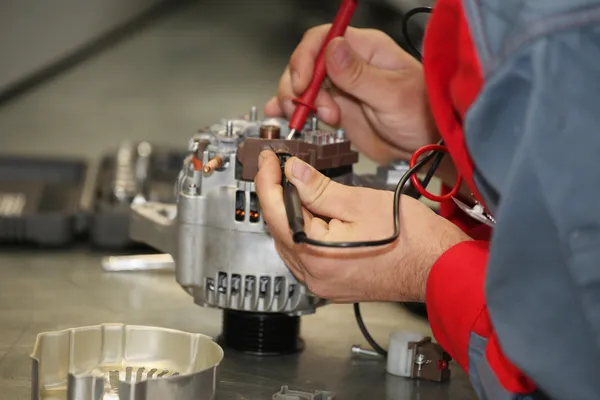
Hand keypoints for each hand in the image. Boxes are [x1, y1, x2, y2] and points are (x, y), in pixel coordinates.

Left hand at [254, 151, 471, 302]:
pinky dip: (305, 232)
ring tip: (301, 186)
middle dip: (278, 195)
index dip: (267, 180)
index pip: (276, 212)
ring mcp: (324, 285)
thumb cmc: (412, 238)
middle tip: (281, 168)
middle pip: (280, 229)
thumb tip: (293, 172)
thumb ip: (319, 188)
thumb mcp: (360, 202)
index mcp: (316, 256)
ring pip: (291, 243)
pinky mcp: (335, 285)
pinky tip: (316, 214)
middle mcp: (314, 277)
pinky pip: (307, 256)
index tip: (268, 160)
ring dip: (292, 214)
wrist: (440, 267)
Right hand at [265, 25, 438, 163]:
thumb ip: (360, 75)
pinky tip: (282, 114)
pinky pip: (309, 105)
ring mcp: (341, 88)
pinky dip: (293, 110)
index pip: (323, 39)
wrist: (428, 145)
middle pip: (307, 63)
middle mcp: (349, 65)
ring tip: (301, 117)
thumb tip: (332, 50)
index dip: (306, 58)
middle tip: (302, 107)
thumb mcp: (392, 95)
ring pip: (304, 86)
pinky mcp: (338, 110)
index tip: (302, 83)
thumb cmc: (423, 114)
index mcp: (365, 50)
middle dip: (297, 85)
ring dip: (295, 101)